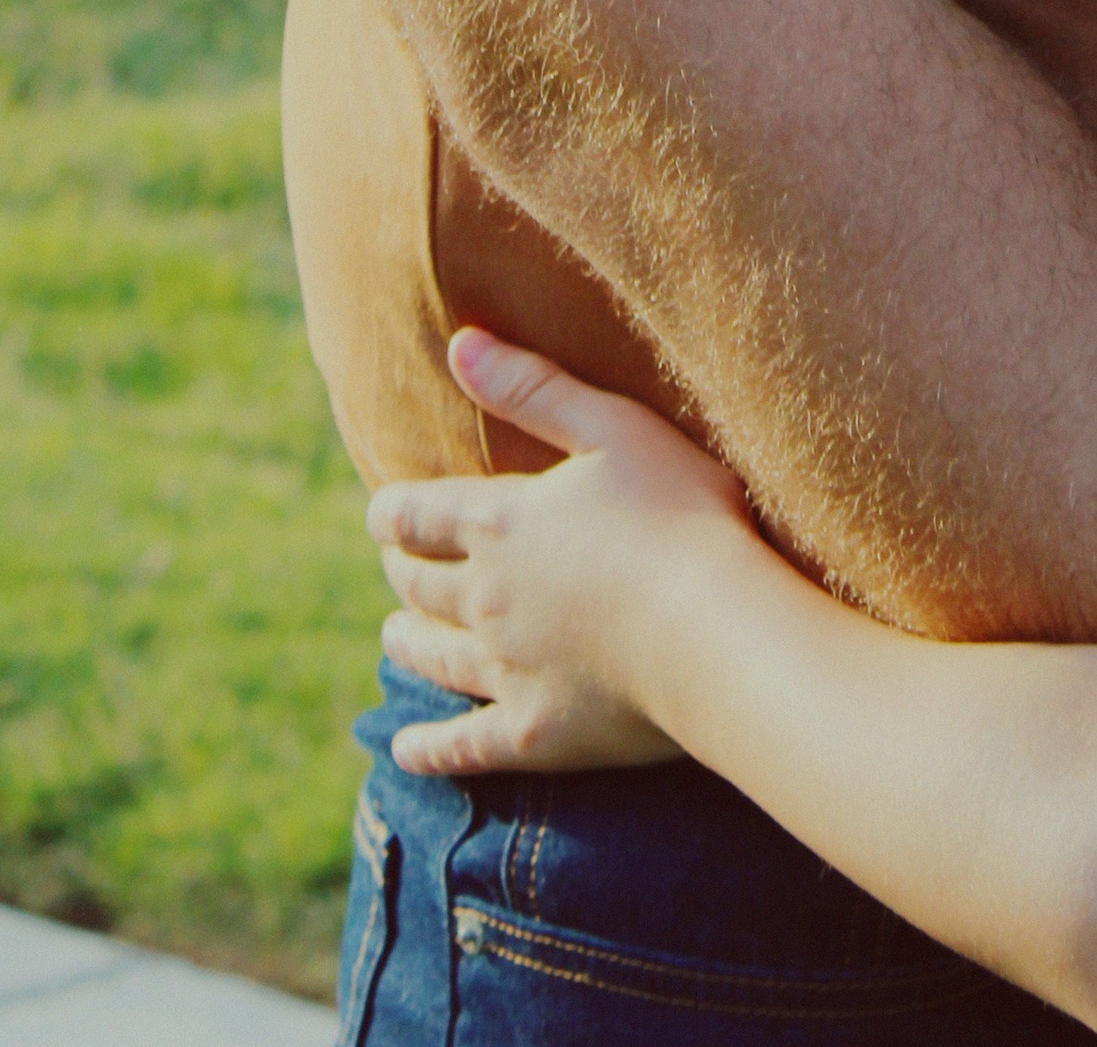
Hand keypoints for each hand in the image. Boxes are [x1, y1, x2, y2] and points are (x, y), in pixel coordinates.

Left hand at [368, 331, 753, 780]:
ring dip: (408, 643)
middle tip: (397, 568)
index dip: (396, 512)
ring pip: (435, 656)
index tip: (381, 513)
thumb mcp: (612, 427)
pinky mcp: (534, 733)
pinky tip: (406, 751)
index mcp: (501, 522)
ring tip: (394, 637)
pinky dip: (428, 748)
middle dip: (405, 572)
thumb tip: (458, 345)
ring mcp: (506, 670)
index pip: (422, 514)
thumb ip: (532, 387)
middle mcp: (487, 597)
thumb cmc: (680, 514)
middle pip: (423, 586)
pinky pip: (463, 746)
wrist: (715, 629)